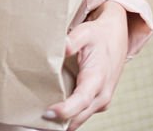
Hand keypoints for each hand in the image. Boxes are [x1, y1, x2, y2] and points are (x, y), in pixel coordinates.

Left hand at [44, 1, 128, 129]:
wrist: (116, 37)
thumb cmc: (99, 35)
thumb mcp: (85, 32)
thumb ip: (73, 40)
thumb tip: (62, 47)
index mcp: (98, 78)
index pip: (82, 99)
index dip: (66, 110)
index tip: (48, 113)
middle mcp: (102, 94)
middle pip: (80, 115)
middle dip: (60, 122)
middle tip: (36, 125)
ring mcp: (101, 100)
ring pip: (81, 117)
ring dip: (64, 122)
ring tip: (41, 124)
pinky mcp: (98, 100)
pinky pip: (82, 113)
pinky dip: (69, 117)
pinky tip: (53, 116)